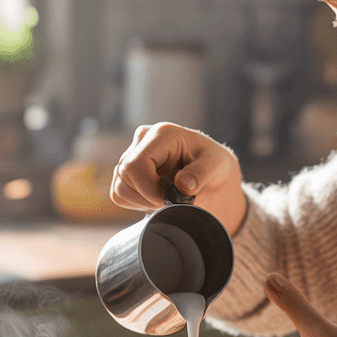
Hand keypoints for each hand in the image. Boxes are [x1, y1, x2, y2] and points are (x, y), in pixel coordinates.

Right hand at [109, 122, 246, 234]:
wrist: (209, 171)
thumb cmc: (212, 164)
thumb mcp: (216, 165)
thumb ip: (202, 173)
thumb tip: (182, 185)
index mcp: (162, 134)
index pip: (136, 165)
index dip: (148, 189)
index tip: (169, 200)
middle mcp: (143, 139)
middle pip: (124, 177)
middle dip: (148, 197)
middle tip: (172, 200)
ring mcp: (132, 153)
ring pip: (119, 188)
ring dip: (143, 201)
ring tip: (167, 197)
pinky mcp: (127, 169)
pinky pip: (119, 194)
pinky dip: (137, 202)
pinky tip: (157, 196)